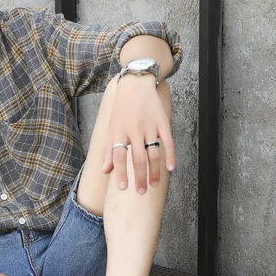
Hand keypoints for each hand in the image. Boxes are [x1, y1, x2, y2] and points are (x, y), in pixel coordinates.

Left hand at [102, 75, 175, 193]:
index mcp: (119, 131)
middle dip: (139, 177)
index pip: (119, 156)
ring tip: (153, 184)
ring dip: (154, 171)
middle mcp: (134, 129)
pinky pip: (168, 142)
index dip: (121, 172)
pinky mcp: (163, 122)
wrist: (136, 84)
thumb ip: (108, 150)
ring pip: (153, 153)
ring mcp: (150, 126)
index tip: (123, 187)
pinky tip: (170, 168)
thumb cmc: (122, 109)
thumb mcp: (111, 127)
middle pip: (138, 158)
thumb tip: (105, 171)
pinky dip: (170, 156)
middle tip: (140, 192)